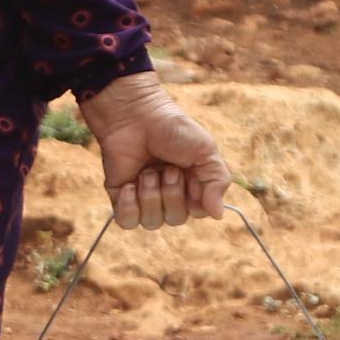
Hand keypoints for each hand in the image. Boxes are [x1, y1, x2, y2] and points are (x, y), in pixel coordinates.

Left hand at [80, 71, 229, 230]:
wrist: (137, 116)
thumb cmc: (174, 130)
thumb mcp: (206, 151)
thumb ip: (218, 182)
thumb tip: (218, 214)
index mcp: (192, 186)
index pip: (198, 212)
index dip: (194, 197)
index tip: (190, 174)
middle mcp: (169, 196)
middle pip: (175, 219)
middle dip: (172, 193)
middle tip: (167, 168)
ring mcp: (144, 197)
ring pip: (151, 222)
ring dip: (151, 196)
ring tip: (148, 172)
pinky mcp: (121, 197)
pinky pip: (127, 221)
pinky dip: (129, 206)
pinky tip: (130, 185)